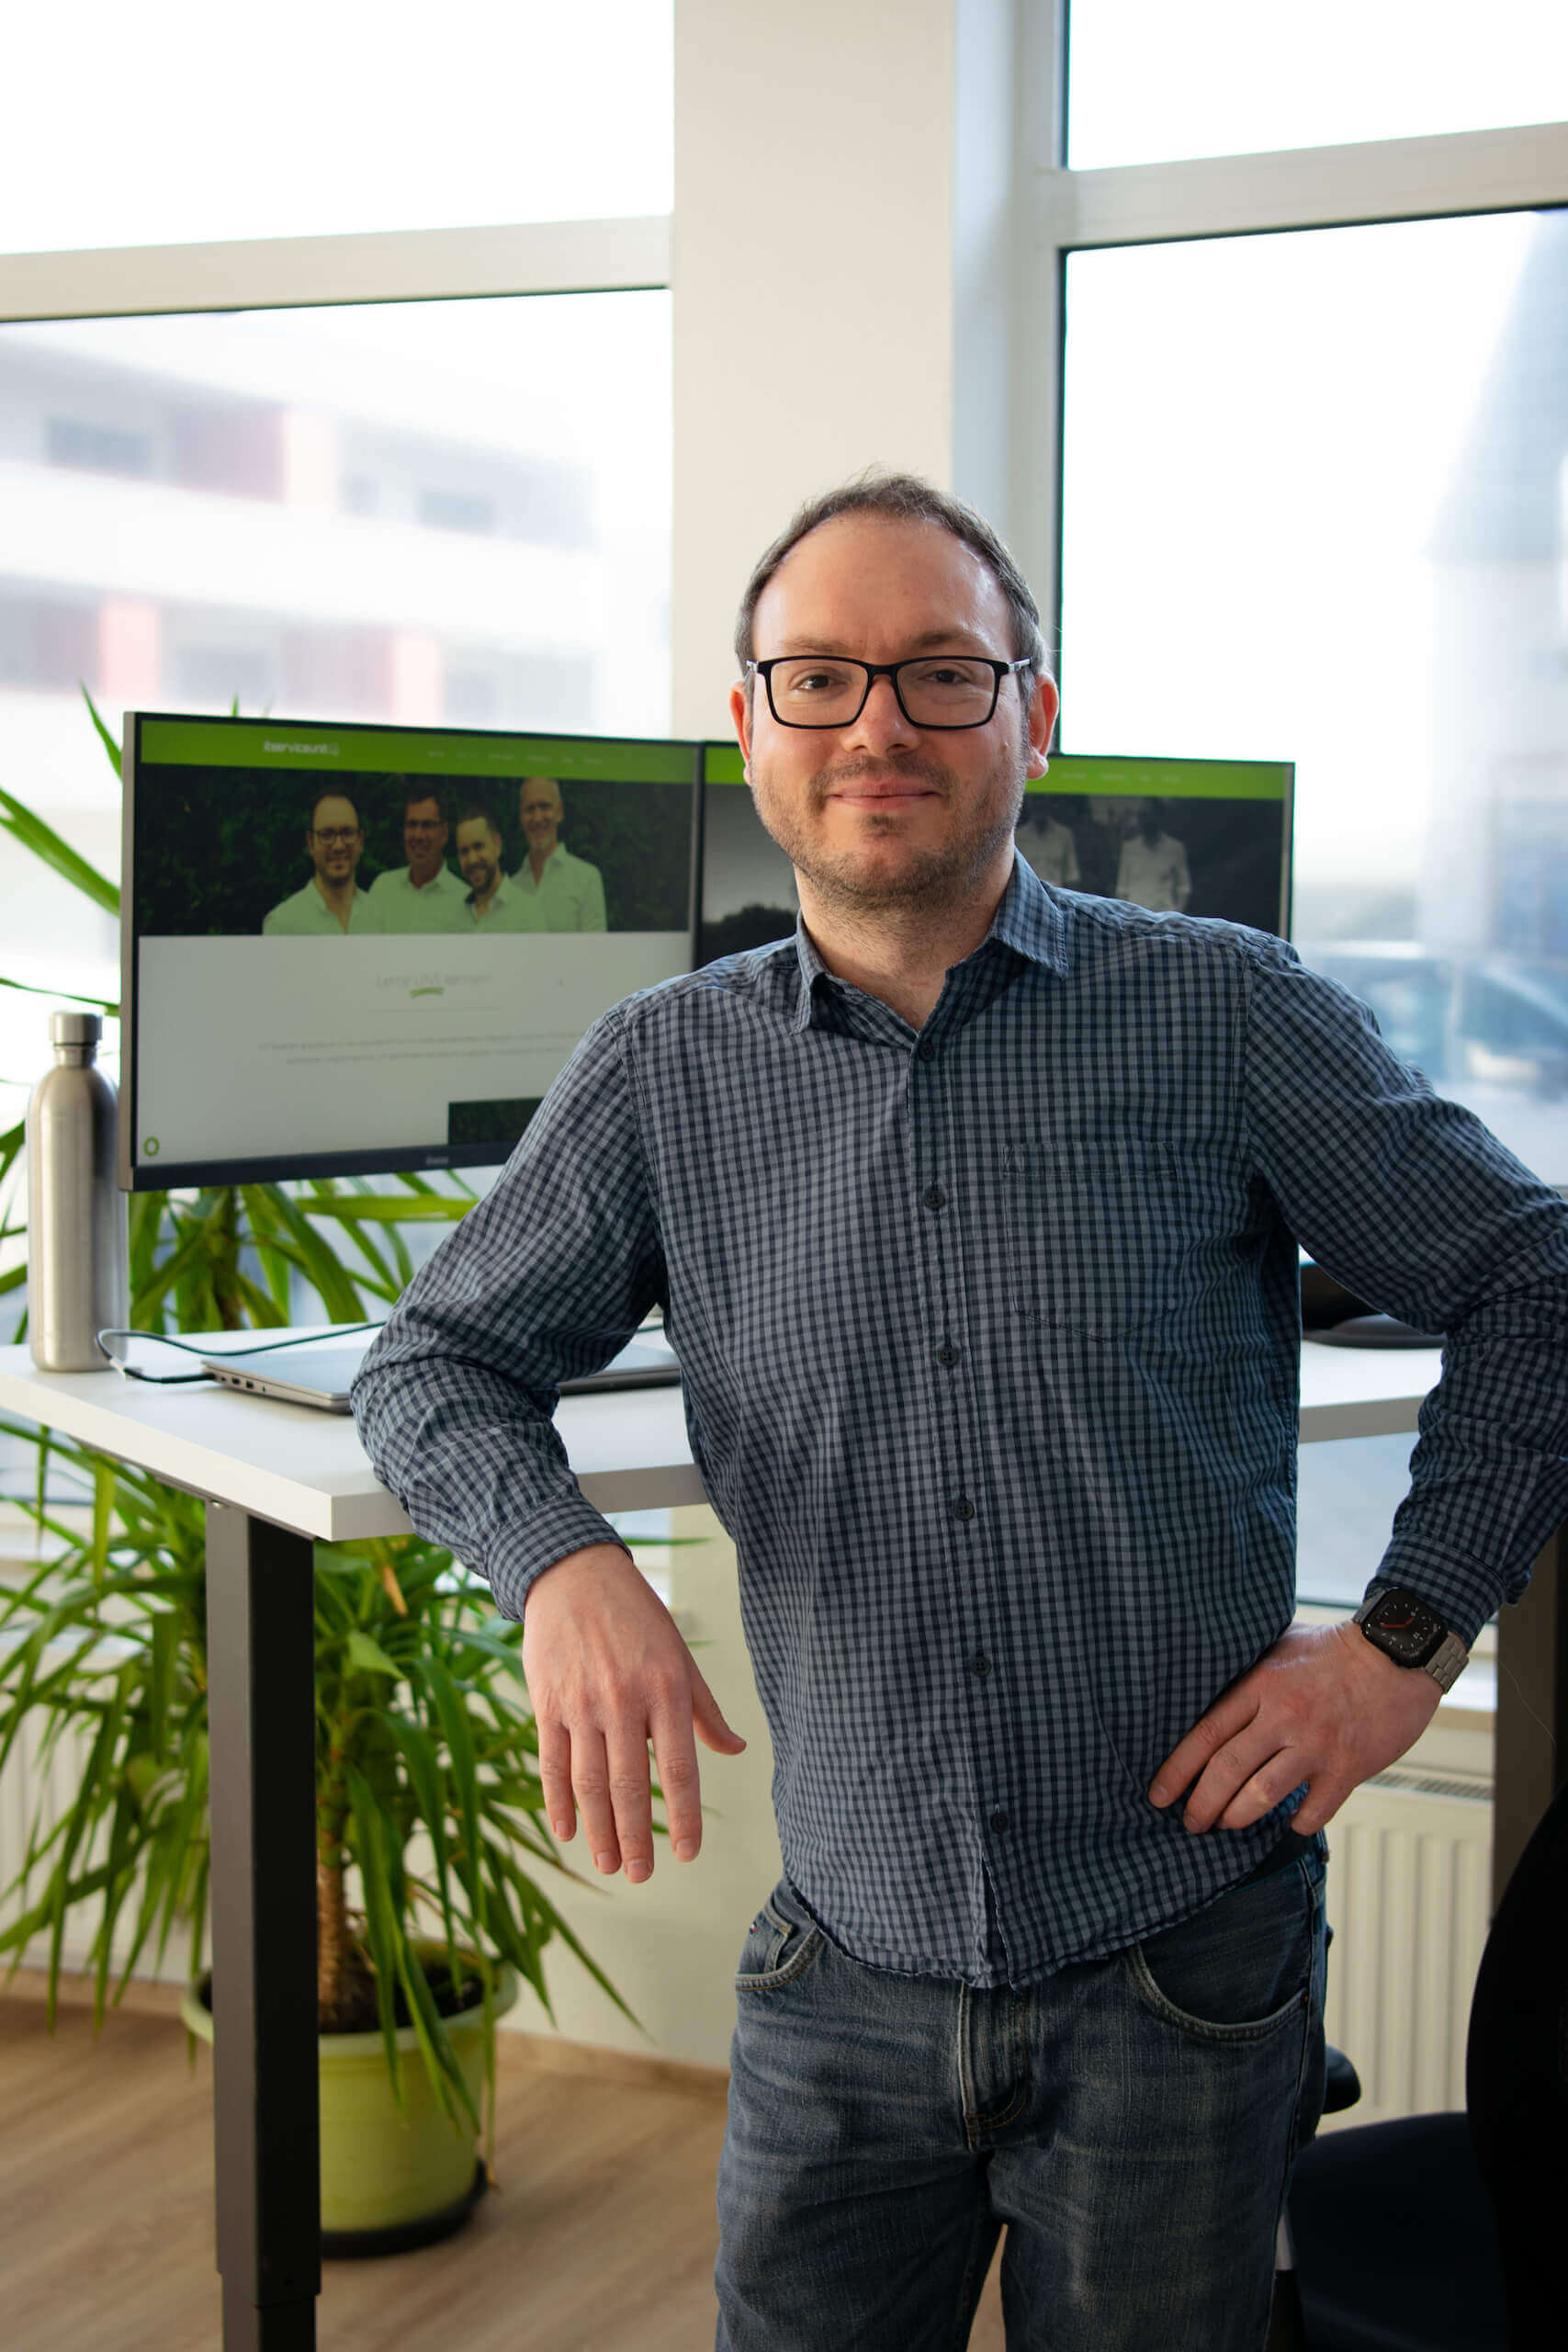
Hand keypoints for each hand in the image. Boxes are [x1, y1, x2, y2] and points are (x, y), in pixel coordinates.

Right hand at [521, 1542, 745, 1882]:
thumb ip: (704, 1709)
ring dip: (599, 1830)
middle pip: (630, 1785)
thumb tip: (735, 1749)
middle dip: (636, 1837)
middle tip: (642, 1875)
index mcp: (666, 1690)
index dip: (684, 1815)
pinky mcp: (548, 1703)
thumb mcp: (679, 1655)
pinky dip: (558, 1801)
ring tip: (609, 1865)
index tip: (687, 1854)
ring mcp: (581, 1704)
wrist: (573, 1575)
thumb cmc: (636, 1617)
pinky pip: (552, 1762)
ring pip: (590, 1782)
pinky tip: (567, 1831)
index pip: (679, 1767)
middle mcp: (623, 1701)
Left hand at [1148, 1620, 1441, 1837]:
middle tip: (1191, 1823)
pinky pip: (1314, 1811)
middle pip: (1226, 1771)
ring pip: (1262, 1795)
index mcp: (1260, 1686)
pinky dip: (1297, 1824)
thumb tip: (1208, 1693)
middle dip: (1201, 1805)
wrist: (1397, 1653)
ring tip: (1226, 1825)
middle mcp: (1283, 1716)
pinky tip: (1289, 1824)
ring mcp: (1316, 1744)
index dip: (1177, 1770)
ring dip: (1237, 1817)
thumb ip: (1249, 1673)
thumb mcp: (1279, 1645)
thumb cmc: (1334, 1648)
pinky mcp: (1348, 1766)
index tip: (1159, 1795)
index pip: (1205, 1735)